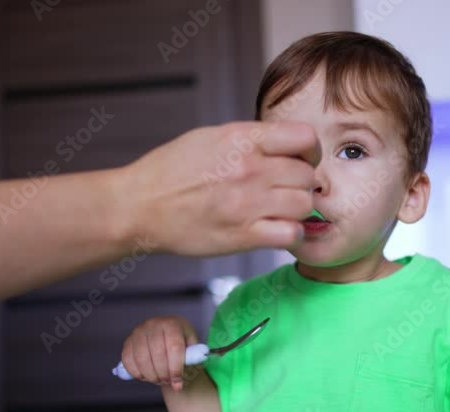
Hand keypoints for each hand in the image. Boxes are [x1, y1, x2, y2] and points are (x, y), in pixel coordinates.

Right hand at [115, 121, 320, 255]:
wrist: (139, 206)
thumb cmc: (171, 171)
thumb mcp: (210, 138)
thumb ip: (250, 140)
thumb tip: (282, 144)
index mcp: (242, 139)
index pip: (304, 137)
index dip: (310, 151)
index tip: (300, 160)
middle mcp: (248, 169)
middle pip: (306, 175)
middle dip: (300, 184)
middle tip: (285, 191)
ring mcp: (247, 203)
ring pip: (303, 205)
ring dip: (297, 210)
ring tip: (280, 212)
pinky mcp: (242, 235)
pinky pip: (291, 234)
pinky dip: (291, 235)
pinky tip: (277, 231)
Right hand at [121, 316, 198, 391]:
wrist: (166, 338)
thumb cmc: (182, 344)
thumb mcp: (192, 348)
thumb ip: (191, 361)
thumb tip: (180, 380)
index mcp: (172, 323)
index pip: (174, 347)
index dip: (175, 368)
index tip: (177, 383)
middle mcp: (153, 324)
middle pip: (157, 354)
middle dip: (163, 374)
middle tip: (168, 382)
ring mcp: (138, 332)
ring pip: (142, 359)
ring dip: (151, 375)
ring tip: (159, 380)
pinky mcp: (128, 341)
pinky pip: (128, 361)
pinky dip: (137, 373)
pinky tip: (146, 377)